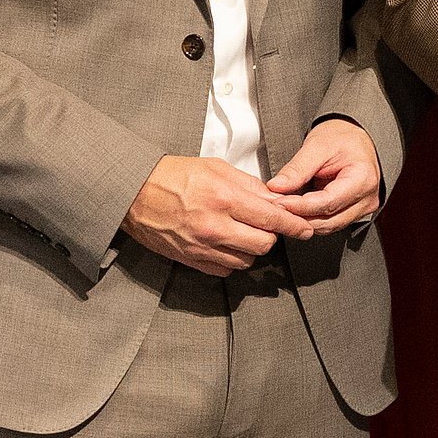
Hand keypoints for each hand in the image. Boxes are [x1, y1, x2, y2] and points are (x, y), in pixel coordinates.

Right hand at [126, 153, 304, 276]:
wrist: (133, 192)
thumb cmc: (172, 175)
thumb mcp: (215, 168)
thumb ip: (249, 186)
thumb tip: (277, 199)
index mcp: (223, 198)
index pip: (271, 218)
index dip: (293, 225)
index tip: (305, 229)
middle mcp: (214, 226)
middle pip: (263, 245)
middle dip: (270, 236)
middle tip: (265, 225)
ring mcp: (202, 247)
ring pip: (246, 260)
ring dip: (251, 249)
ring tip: (241, 232)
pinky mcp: (191, 260)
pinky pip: (225, 270)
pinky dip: (232, 260)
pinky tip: (226, 244)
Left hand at [268, 116, 383, 233]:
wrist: (356, 138)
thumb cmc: (342, 137)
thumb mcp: (317, 145)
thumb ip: (297, 168)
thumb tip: (276, 187)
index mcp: (363, 179)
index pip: (328, 202)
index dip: (301, 206)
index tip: (279, 203)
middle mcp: (367, 199)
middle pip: (329, 220)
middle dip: (299, 217)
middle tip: (275, 206)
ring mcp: (363, 208)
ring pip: (328, 226)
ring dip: (304, 220)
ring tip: (284, 207)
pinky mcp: (355, 213)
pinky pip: (330, 222)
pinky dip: (311, 218)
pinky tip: (296, 209)